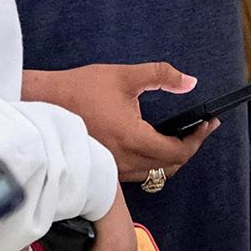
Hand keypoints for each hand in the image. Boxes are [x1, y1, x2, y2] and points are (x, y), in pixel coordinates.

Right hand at [25, 63, 217, 182]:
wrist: (43, 103)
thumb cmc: (79, 89)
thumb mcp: (124, 76)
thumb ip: (160, 75)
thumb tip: (189, 81)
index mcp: (131, 137)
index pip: (176, 151)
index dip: (197, 139)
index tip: (207, 125)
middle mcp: (124, 159)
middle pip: (170, 166)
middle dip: (189, 147)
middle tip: (199, 129)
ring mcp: (113, 168)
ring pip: (154, 173)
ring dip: (171, 157)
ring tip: (180, 136)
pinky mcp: (105, 168)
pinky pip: (138, 174)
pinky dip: (153, 162)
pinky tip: (154, 144)